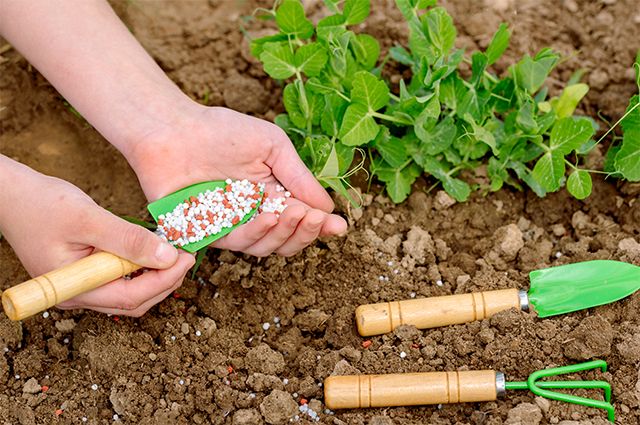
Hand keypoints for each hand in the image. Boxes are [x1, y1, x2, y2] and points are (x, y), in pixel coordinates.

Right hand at [0, 157, 193, 316]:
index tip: (187, 257)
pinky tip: (154, 250)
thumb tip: (168, 257)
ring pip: (129, 293)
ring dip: (156, 276)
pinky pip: (120, 280)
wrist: (11, 196)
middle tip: (187, 256)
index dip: (165, 280)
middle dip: (165, 281)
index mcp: (74, 289)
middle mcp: (78, 295)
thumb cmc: (42, 204)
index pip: (131, 297)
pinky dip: (142, 268)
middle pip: (133, 302)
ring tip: (175, 252)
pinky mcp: (85, 275)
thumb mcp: (89, 218)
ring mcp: (80, 288)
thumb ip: (128, 239)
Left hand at [124, 105, 347, 256]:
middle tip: (311, 217)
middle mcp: (254, 215)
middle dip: (303, 232)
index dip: (321, 226)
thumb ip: (298, 177)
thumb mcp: (272, 146)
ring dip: (282, 233)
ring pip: (264, 247)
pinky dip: (254, 233)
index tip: (339, 226)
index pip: (302, 220)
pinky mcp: (206, 233)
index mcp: (273, 196)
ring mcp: (231, 226)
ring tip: (291, 214)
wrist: (174, 128)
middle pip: (287, 240)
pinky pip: (235, 243)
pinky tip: (265, 217)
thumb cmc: (222, 131)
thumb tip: (329, 208)